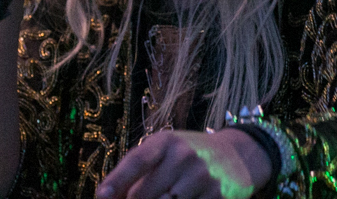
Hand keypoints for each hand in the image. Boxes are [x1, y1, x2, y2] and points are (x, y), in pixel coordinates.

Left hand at [96, 129, 270, 198]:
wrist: (235, 155)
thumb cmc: (187, 156)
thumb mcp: (163, 152)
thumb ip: (137, 172)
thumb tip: (108, 197)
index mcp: (166, 142)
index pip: (136, 161)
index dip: (116, 181)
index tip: (101, 197)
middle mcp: (184, 157)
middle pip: (144, 195)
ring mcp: (202, 178)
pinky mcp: (217, 197)